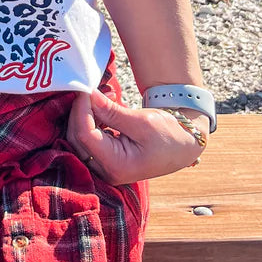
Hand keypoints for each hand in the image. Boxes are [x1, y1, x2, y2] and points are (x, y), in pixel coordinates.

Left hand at [69, 90, 206, 184]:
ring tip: (103, 97)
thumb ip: (111, 111)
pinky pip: (87, 139)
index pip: (85, 135)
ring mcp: (104, 167)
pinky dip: (90, 121)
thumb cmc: (169, 135)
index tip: (86, 90)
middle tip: (92, 91)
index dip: (81, 110)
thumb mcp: (142, 121)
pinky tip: (103, 107)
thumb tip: (88, 94)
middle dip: (80, 112)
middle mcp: (106, 171)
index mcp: (117, 166)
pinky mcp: (104, 159)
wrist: (183, 145)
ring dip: (85, 115)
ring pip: (79, 138)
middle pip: (77, 138)